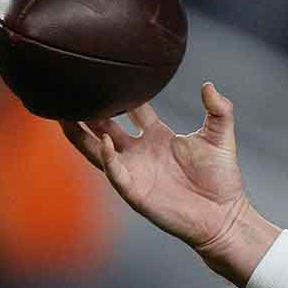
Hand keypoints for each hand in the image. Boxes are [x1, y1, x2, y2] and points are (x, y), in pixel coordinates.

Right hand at [59, 83, 278, 286]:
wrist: (224, 215)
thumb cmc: (221, 178)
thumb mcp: (220, 136)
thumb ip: (219, 109)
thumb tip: (209, 85)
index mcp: (157, 135)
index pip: (133, 109)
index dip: (122, 92)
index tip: (108, 72)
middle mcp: (140, 151)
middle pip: (104, 126)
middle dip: (89, 109)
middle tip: (73, 88)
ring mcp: (134, 171)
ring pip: (97, 148)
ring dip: (80, 133)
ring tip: (62, 114)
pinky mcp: (135, 191)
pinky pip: (115, 172)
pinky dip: (108, 157)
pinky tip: (104, 142)